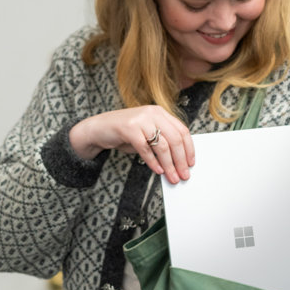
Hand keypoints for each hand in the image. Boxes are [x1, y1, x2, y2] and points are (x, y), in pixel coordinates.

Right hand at [69, 106, 194, 183]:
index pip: (182, 130)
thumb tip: (179, 161)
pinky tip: (157, 171)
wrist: (99, 128)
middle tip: (184, 174)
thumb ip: (162, 141)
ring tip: (172, 177)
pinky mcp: (128, 128)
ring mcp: (140, 120)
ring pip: (162, 146)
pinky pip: (145, 149)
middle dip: (181, 160)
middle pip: (175, 139)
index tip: (191, 163)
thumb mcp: (147, 133)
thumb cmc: (125, 133)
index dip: (189, 149)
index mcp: (160, 113)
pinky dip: (153, 162)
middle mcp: (152, 113)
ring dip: (169, 165)